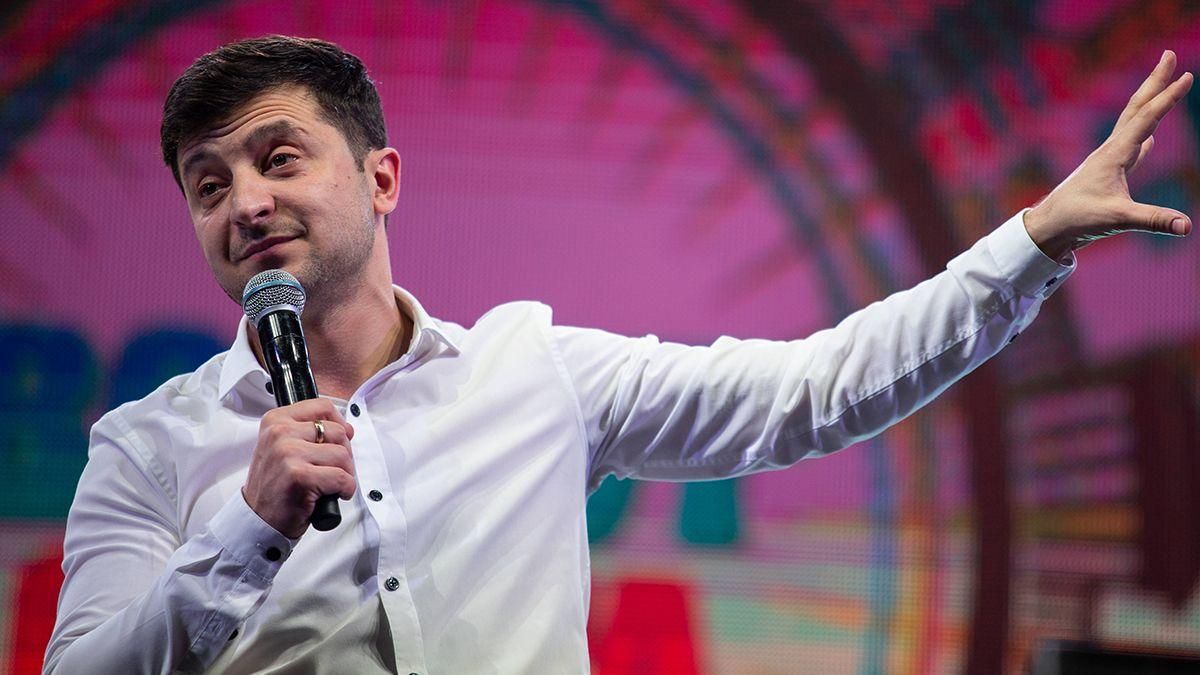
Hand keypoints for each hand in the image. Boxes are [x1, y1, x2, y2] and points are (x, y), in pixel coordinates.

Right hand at [243, 398, 355, 537]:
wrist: (258, 519)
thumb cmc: (276, 485)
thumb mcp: (284, 448)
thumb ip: (310, 432)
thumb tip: (347, 427)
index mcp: (276, 420)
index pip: (323, 407)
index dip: (339, 424)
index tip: (337, 441)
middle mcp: (279, 433)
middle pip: (338, 432)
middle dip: (344, 455)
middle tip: (331, 471)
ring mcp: (288, 454)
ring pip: (342, 455)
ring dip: (345, 474)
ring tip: (329, 484)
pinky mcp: (299, 477)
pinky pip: (342, 478)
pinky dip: (345, 489)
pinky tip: (332, 495)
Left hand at [1024, 50, 1193, 259]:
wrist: (1049, 226)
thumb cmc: (1077, 219)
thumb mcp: (1117, 219)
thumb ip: (1153, 220)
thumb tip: (1186, 226)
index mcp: (1114, 155)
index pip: (1146, 119)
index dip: (1168, 98)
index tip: (1188, 76)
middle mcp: (1110, 150)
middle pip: (1137, 108)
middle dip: (1155, 81)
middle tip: (1170, 55)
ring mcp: (1108, 160)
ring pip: (1133, 122)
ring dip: (1150, 101)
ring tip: (1163, 83)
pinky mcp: (1107, 172)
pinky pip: (1131, 146)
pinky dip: (1144, 135)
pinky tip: (1152, 138)